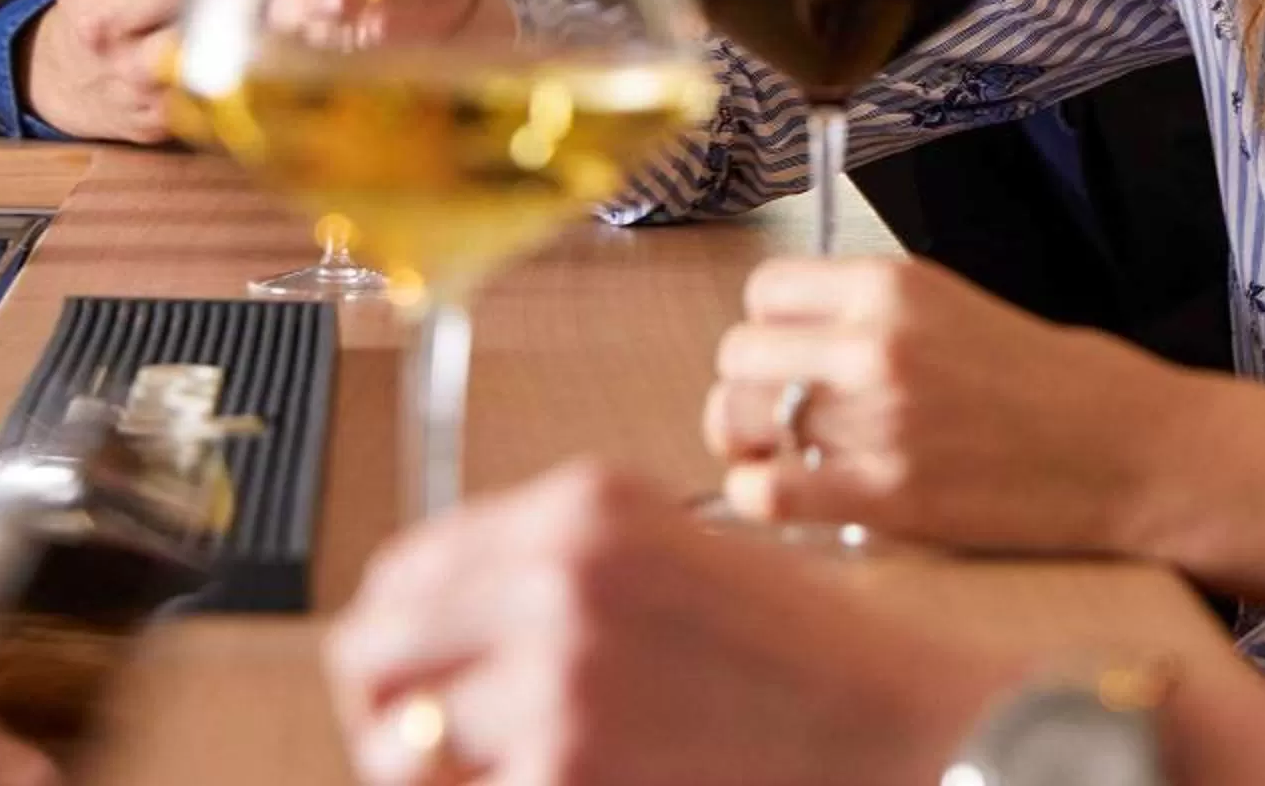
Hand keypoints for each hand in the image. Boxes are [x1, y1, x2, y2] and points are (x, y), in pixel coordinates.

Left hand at [322, 461, 1010, 785]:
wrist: (891, 725)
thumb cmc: (798, 652)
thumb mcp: (674, 550)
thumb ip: (553, 567)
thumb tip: (434, 630)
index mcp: (583, 506)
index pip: (406, 569)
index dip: (396, 631)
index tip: (409, 673)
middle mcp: (556, 576)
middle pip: (373, 654)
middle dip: (387, 709)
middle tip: (426, 744)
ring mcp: (556, 680)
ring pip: (402, 751)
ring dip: (434, 775)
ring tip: (506, 771)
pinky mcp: (565, 771)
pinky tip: (570, 785)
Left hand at [705, 256, 1189, 552]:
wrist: (1129, 452)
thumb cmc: (1055, 385)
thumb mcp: (956, 308)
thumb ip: (874, 317)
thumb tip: (791, 345)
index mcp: (895, 285)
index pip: (766, 289)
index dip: (770, 326)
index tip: (787, 352)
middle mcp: (876, 343)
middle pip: (739, 353)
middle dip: (749, 385)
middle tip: (779, 412)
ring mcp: (876, 419)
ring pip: (737, 418)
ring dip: (747, 440)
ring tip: (784, 456)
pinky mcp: (885, 495)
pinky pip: (765, 491)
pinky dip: (760, 496)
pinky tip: (792, 495)